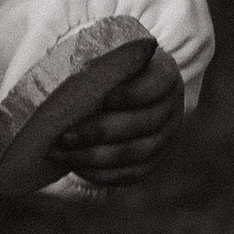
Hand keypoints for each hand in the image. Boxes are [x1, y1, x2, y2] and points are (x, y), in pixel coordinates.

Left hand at [58, 43, 185, 188]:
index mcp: (164, 74)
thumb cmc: (110, 70)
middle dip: (101, 131)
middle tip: (65, 135)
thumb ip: (99, 67)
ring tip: (63, 153)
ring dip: (96, 156)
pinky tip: (77, 168)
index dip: (134, 93)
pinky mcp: (153, 161)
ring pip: (137, 152)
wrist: (124, 93)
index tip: (105, 98)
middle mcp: (171, 108)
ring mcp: (165, 138)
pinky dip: (105, 173)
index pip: (158, 83)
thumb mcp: (108, 60)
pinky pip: (133, 173)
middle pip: (144, 123)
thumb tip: (75, 76)